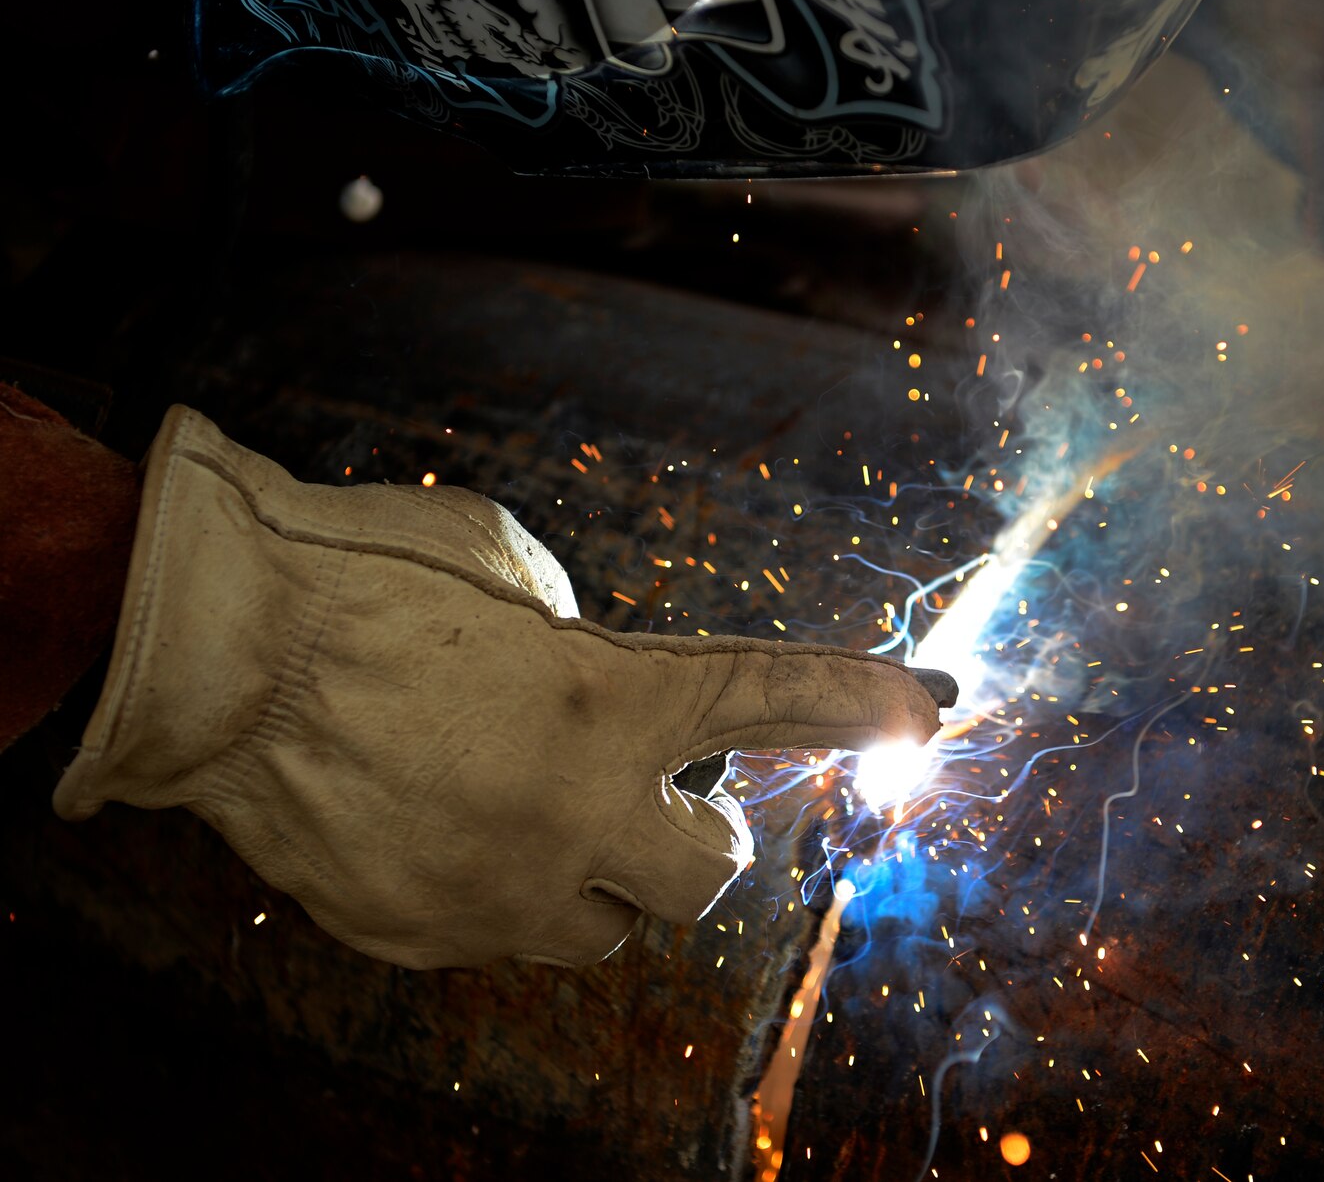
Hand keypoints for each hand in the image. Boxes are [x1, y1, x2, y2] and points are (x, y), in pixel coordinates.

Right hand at [54, 407, 943, 968]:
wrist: (212, 649)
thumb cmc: (361, 576)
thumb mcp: (510, 569)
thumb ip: (586, 640)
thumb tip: (597, 689)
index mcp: (613, 697)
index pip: (774, 701)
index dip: (861, 703)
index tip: (928, 713)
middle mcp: (574, 812)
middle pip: (706, 882)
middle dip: (696, 842)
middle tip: (657, 800)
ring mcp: (496, 889)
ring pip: (603, 934)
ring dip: (599, 881)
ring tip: (535, 817)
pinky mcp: (417, 934)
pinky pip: (494, 936)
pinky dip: (494, 893)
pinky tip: (440, 830)